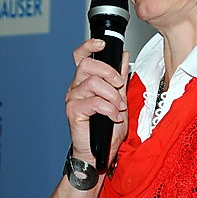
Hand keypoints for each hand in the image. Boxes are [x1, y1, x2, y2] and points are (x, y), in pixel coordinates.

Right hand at [65, 39, 129, 164]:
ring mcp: (73, 99)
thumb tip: (123, 57)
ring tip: (118, 107)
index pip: (81, 56)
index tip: (102, 44)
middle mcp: (76, 87)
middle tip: (119, 87)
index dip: (89, 46)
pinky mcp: (73, 111)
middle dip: (109, 73)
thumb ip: (120, 79)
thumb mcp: (119, 99)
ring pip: (93, 83)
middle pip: (87, 65)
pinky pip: (94, 102)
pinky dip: (109, 109)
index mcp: (85, 81)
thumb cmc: (107, 129)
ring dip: (112, 95)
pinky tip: (113, 117)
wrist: (99, 153)